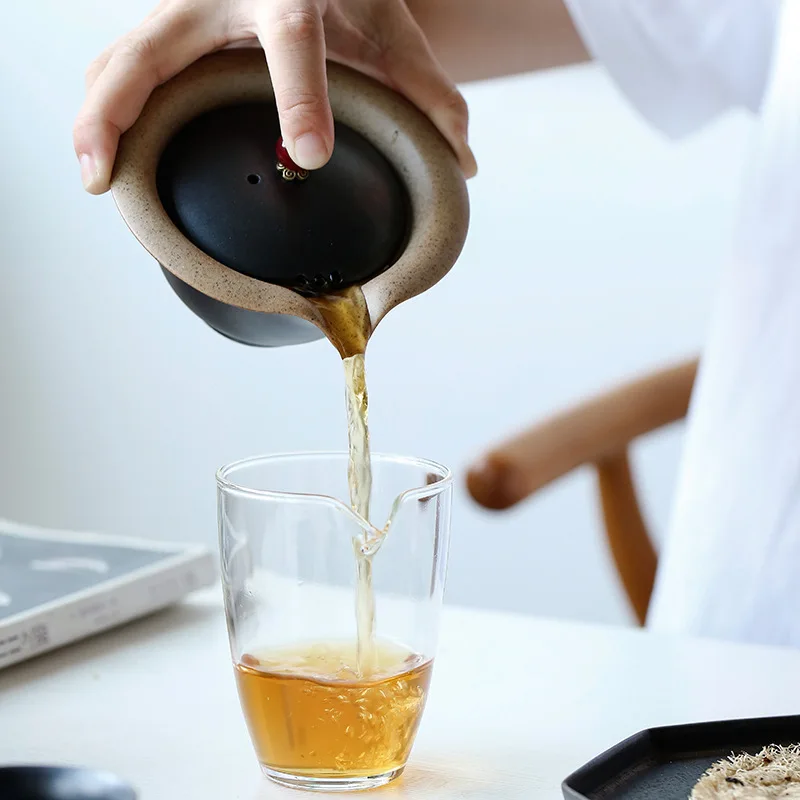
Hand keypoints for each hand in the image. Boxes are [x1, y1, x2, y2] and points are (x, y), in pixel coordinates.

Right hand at [74, 0, 476, 193]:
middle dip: (119, 113)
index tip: (308, 155)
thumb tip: (464, 163)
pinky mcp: (170, 27)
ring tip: (94, 180)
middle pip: (151, 50)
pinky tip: (104, 154)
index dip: (300, 99)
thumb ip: (430, 96)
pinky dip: (106, 108)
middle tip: (105, 179)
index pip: (292, 41)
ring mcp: (186, 12)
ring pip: (118, 58)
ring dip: (96, 118)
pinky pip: (121, 65)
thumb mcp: (391, 33)